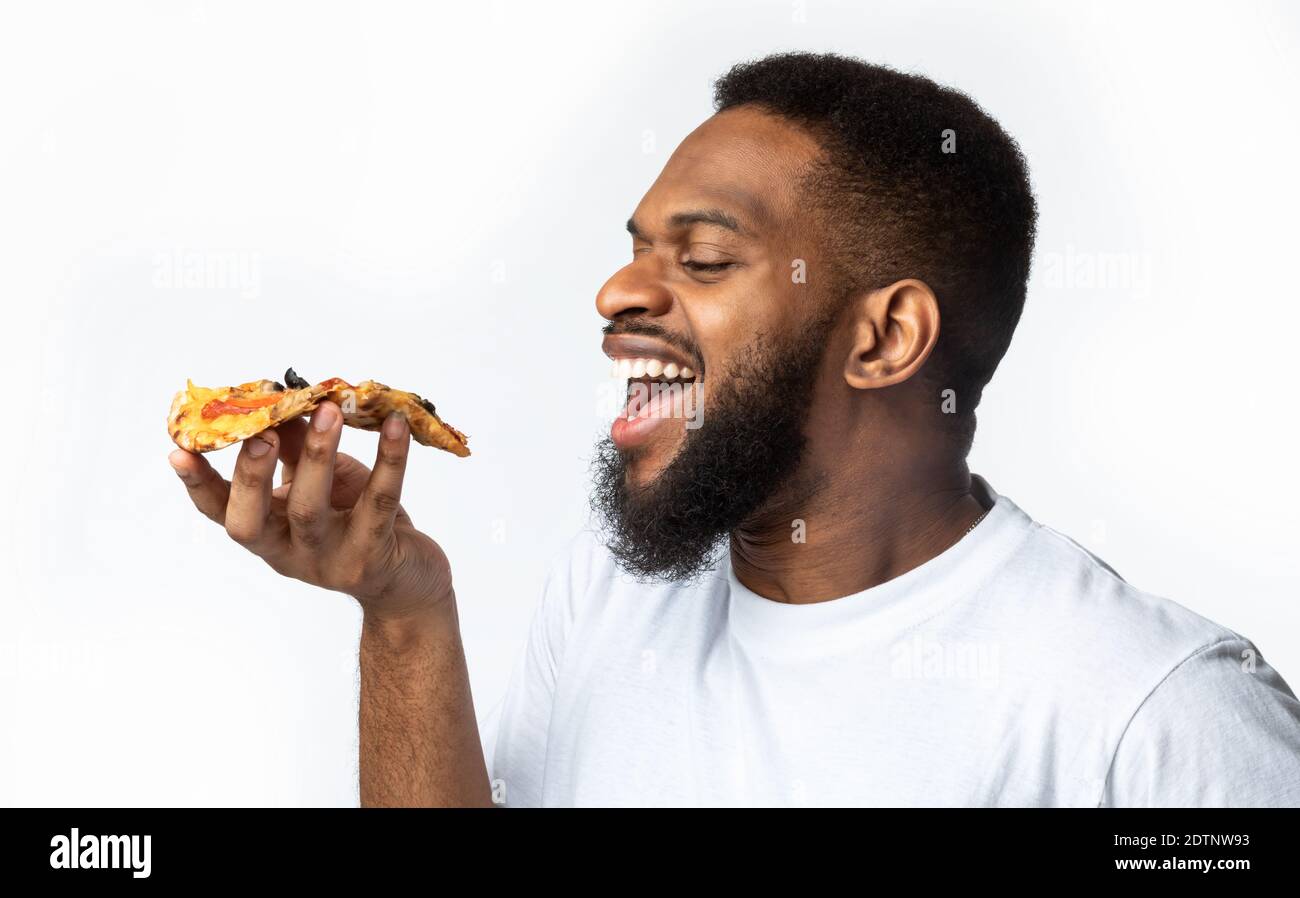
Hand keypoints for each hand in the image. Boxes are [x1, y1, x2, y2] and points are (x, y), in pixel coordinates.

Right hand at [168, 402, 453, 621]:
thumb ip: (299, 448)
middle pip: (251, 521)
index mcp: (268, 533)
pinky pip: (379, 502)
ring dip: (317, 455)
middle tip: (263, 430)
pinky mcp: (373, 557)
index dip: (198, 484)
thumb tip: (283, 401)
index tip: (179, 450)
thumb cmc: (355, 520)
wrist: (408, 581)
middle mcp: (289, 552)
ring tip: (329, 411)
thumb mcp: (323, 483)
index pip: (220, 512)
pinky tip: (396, 425)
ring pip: (309, 510)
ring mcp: (329, 559)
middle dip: (250, 473)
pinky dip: (390, 459)